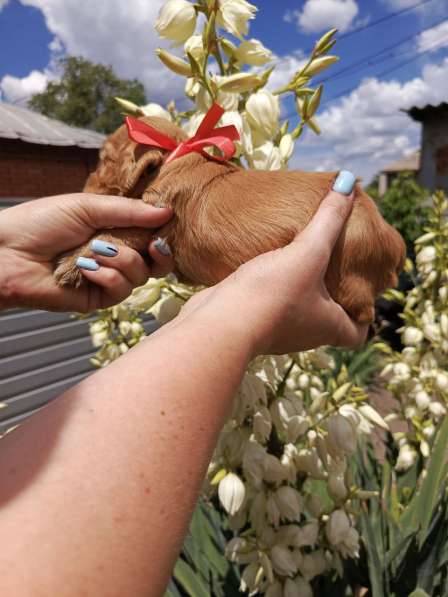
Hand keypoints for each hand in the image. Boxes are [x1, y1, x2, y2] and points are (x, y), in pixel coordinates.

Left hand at [0, 193, 173, 311]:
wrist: (7, 252)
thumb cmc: (40, 223)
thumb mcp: (87, 207)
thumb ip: (129, 211)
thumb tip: (167, 211)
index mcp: (114, 230)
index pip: (151, 235)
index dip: (163, 233)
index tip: (167, 226)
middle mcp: (115, 255)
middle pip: (156, 262)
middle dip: (158, 253)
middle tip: (153, 245)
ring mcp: (107, 278)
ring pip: (140, 276)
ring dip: (121, 260)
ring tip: (94, 250)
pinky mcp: (98, 298)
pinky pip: (121, 290)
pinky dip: (107, 276)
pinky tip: (86, 268)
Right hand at [180, 186, 368, 355]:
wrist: (219, 324)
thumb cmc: (272, 294)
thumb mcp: (308, 251)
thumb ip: (328, 219)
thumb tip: (349, 183)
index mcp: (329, 327)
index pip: (358, 333)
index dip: (363, 314)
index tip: (359, 292)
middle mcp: (306, 334)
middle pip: (328, 320)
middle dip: (332, 295)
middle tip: (335, 267)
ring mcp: (277, 331)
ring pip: (297, 311)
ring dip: (301, 290)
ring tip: (302, 261)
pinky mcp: (252, 323)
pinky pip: (270, 306)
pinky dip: (273, 290)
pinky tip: (268, 266)